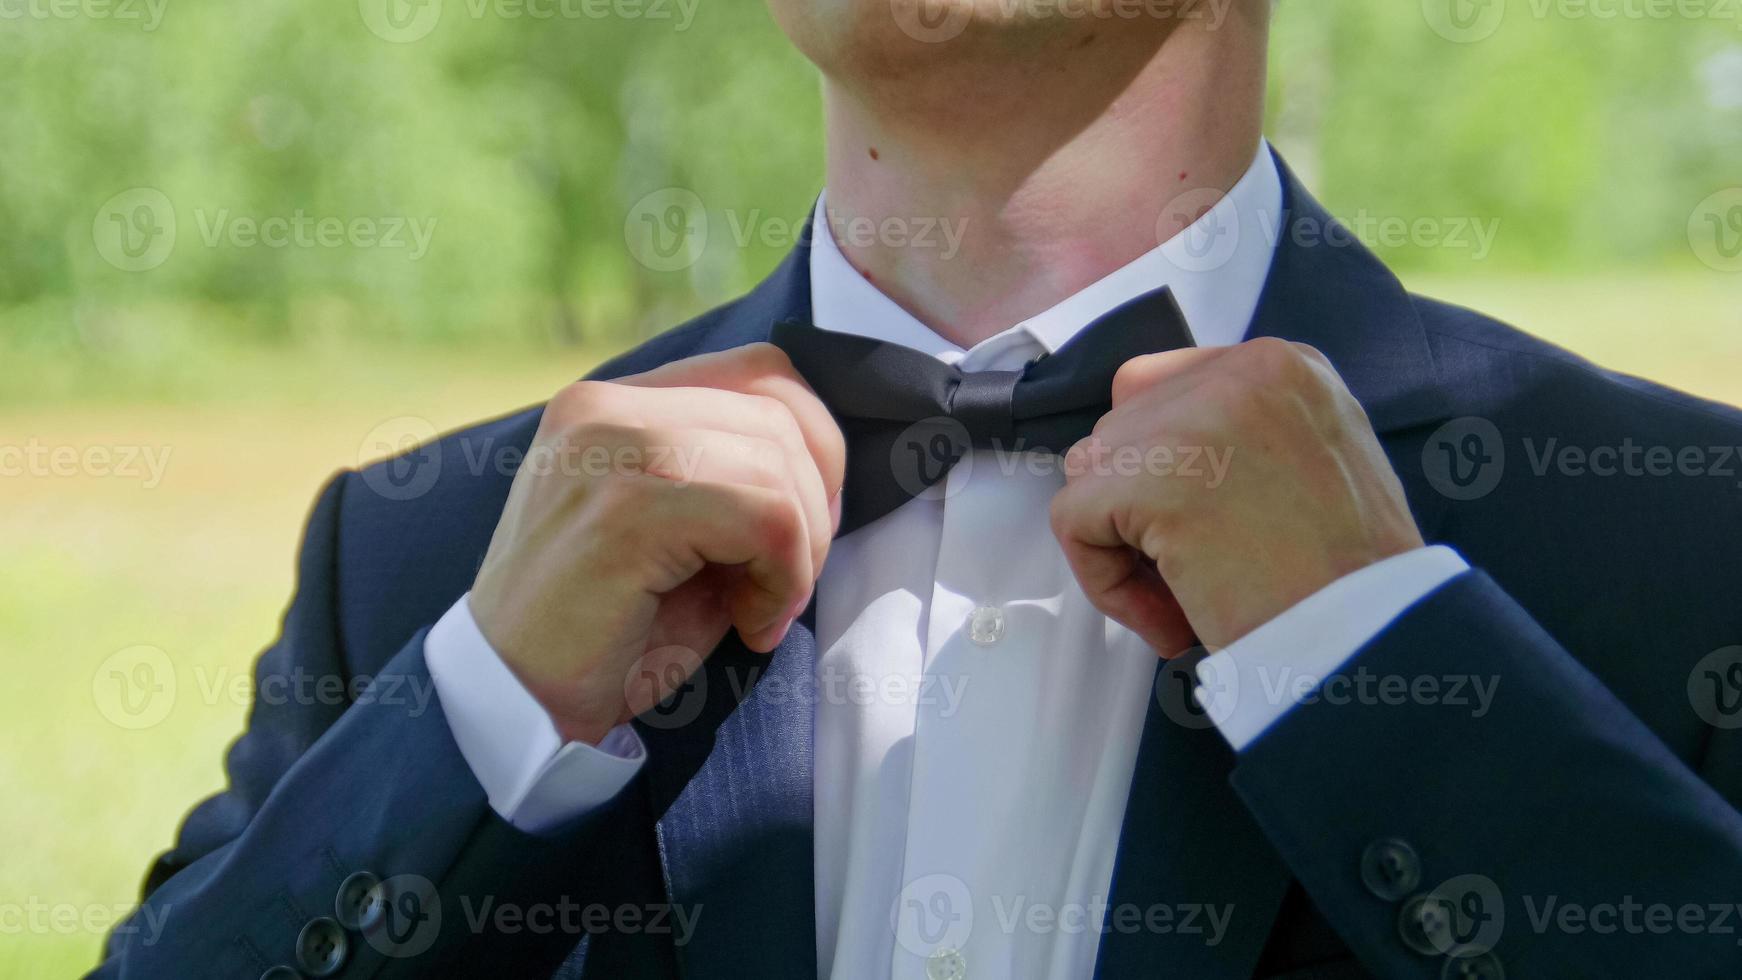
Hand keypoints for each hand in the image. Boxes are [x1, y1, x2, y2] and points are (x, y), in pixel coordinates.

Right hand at [469, 343, 844, 743]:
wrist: (515, 702)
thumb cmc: (602, 633)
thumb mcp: (680, 534)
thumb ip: (736, 481)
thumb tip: (826, 475)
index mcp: (614, 403)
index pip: (759, 370)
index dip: (812, 446)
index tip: (800, 528)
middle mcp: (606, 406)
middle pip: (780, 410)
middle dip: (816, 504)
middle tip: (786, 579)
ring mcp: (612, 447)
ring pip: (780, 463)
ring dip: (800, 551)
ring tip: (760, 608)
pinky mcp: (626, 507)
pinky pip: (766, 515)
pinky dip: (783, 577)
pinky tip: (750, 622)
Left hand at [1049, 337, 1423, 654]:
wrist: (1375, 641)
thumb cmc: (1348, 583)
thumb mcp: (1318, 466)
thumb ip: (1243, 440)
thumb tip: (1156, 453)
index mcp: (1282, 367)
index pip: (1160, 388)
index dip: (1160, 468)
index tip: (1200, 531)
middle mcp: (1239, 373)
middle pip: (1120, 430)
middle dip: (1136, 509)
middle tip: (1190, 577)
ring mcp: (1193, 420)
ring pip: (1092, 473)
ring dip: (1122, 547)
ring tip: (1183, 601)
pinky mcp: (1154, 480)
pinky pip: (1074, 521)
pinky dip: (1104, 581)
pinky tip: (1169, 618)